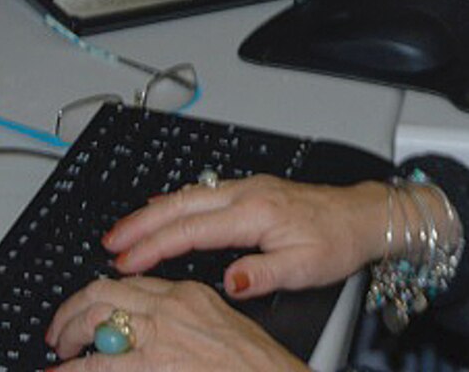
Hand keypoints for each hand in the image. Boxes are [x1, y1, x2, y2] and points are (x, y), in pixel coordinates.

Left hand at [46, 274, 305, 370]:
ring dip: (69, 331)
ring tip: (60, 348)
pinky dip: (74, 368)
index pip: (131, 281)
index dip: (102, 294)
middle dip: (73, 308)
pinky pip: (99, 363)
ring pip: (95, 316)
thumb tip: (151, 334)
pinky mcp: (152, 363)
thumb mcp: (219, 327)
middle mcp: (170, 306)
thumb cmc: (253, 363)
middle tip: (61, 330)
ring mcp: (159, 334)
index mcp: (189, 293)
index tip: (90, 307)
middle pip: (104, 291)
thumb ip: (182, 323)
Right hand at [105, 174, 386, 297]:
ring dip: (153, 211)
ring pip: (188, 194)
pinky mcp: (252, 190)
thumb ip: (263, 274)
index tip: (125, 261)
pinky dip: (175, 201)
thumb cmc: (336, 241)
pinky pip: (202, 192)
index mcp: (254, 213)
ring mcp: (248, 188)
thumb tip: (228, 280)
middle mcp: (246, 194)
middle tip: (109, 242)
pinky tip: (163, 207)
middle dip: (140, 223)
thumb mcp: (305, 268)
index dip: (153, 246)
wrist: (360, 215)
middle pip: (180, 204)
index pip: (191, 231)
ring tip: (124, 229)